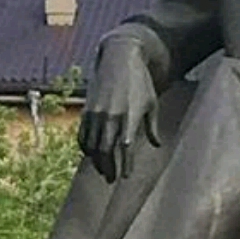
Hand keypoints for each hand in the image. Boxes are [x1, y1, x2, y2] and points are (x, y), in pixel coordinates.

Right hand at [78, 37, 159, 182]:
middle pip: (106, 150)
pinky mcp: (86, 110)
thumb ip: (152, 126)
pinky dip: (86, 148)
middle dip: (108, 167)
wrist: (120, 59)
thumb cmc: (141, 83)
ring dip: (96, 161)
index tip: (125, 177)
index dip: (124, 164)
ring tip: (103, 170)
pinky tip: (91, 155)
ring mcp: (96, 114)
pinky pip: (82, 136)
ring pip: (92, 146)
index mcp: (130, 116)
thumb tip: (157, 145)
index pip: (125, 148)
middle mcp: (111, 117)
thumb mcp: (152, 103)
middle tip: (112, 179)